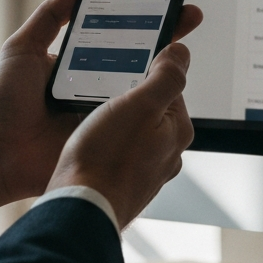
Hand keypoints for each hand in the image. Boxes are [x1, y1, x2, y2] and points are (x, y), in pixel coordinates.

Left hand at [0, 0, 202, 216]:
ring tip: (181, 53)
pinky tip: (165, 96)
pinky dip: (151, 111)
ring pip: (145, 91)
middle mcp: (101, 85)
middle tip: (190, 17)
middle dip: (169, 39)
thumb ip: (50, 14)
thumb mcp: (23, 48)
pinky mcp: (108, 138)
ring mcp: (107, 112)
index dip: (147, 17)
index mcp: (85, 61)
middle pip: (143, 60)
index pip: (123, 34)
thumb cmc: (3, 102)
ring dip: (165, 75)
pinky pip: (136, 123)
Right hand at [45, 40, 196, 228]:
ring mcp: (147, 172)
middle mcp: (168, 153)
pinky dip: (105, 145)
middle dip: (127, 99)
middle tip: (101, 97)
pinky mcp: (124, 184)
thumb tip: (182, 53)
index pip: (168, 85)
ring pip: (132, 132)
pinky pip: (118, 153)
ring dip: (114, 123)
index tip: (121, 72)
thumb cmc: (107, 158)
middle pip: (150, 109)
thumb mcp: (139, 104)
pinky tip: (89, 145)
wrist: (81, 209)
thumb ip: (166, 76)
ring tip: (92, 122)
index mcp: (178, 130)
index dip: (142, 73)